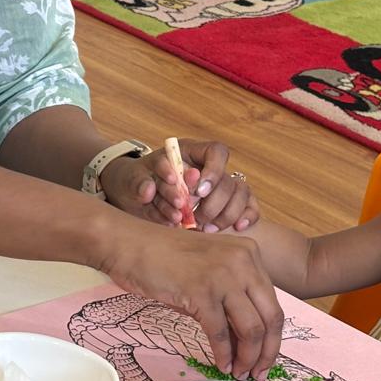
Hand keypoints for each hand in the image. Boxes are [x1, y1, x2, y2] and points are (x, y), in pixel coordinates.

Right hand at [99, 223, 283, 378]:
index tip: (265, 358)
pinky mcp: (201, 290)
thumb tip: (243, 342)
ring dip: (247, 357)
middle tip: (258, 373)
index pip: (273, 303)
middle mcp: (243, 261)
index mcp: (249, 254)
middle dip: (268, 352)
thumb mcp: (208, 272)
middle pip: (271, 317)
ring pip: (252, 328)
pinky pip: (220, 332)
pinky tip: (220, 365)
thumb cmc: (163, 258)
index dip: (273, 337)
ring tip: (238, 372)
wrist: (129, 244)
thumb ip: (230, 299)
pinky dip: (223, 354)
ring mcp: (224, 275)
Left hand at [100, 138, 259, 231]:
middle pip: (228, 179)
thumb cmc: (137, 181)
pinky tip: (237, 228)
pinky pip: (249, 206)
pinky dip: (247, 216)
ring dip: (226, 213)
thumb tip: (148, 191)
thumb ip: (139, 182)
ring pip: (240, 193)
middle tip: (196, 217)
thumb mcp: (131, 178)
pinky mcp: (228, 203)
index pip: (216, 151)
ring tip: (205, 228)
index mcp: (190, 153)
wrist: (135, 196)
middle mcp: (209, 168)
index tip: (199, 191)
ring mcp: (220, 185)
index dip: (214, 170)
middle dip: (214, 201)